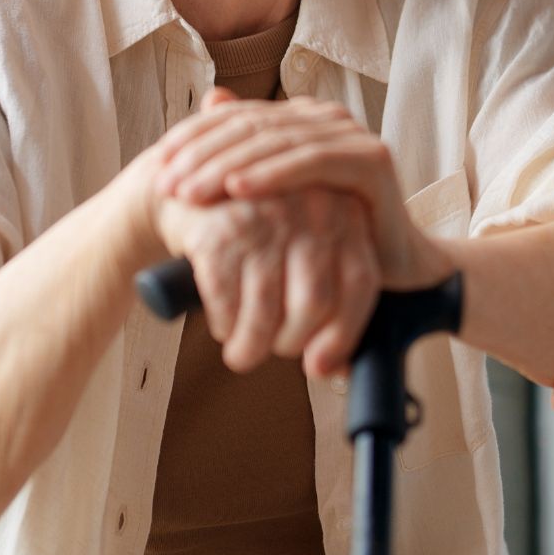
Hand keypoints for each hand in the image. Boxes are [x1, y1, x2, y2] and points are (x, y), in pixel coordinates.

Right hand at [155, 181, 379, 375]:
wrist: (192, 183)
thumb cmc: (261, 228)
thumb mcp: (307, 245)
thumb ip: (334, 297)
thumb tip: (341, 371)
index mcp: (345, 212)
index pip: (361, 283)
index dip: (344, 335)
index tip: (320, 366)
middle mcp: (312, 207)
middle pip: (315, 303)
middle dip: (291, 343)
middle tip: (277, 350)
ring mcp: (265, 216)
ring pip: (266, 314)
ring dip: (251, 349)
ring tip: (243, 353)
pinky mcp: (219, 231)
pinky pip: (226, 306)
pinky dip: (224, 327)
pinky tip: (223, 323)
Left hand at [156, 91, 453, 293]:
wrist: (390, 271)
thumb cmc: (324, 241)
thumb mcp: (272, 202)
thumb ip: (244, 157)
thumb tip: (210, 100)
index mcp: (299, 119)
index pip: (237, 117)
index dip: (193, 139)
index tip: (157, 170)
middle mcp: (326, 119)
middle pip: (252, 126)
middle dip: (203, 155)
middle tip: (167, 186)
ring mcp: (351, 136)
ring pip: (277, 141)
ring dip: (227, 165)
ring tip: (190, 192)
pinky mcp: (373, 160)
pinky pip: (314, 161)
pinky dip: (273, 173)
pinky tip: (238, 189)